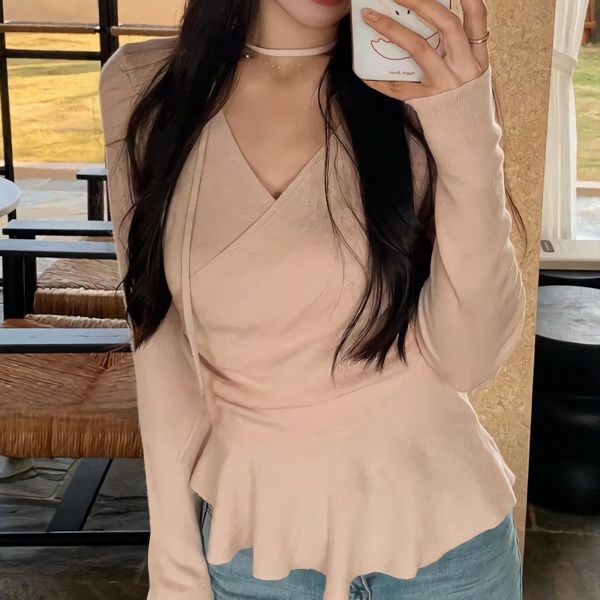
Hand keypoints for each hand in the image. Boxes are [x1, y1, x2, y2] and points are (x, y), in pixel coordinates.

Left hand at [361, 0, 488, 100]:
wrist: (466, 137)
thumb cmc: (464, 100)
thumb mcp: (471, 71)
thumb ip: (458, 49)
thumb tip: (426, 21)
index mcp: (477, 56)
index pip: (477, 19)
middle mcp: (464, 66)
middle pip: (446, 25)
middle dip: (420, 3)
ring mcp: (444, 83)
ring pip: (419, 48)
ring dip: (393, 29)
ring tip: (371, 17)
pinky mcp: (426, 101)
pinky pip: (398, 86)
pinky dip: (377, 78)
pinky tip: (362, 70)